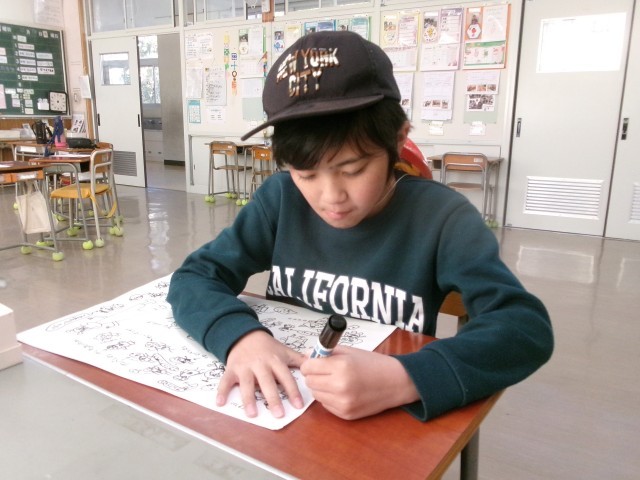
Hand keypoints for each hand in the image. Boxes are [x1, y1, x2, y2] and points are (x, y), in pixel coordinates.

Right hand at [216, 330, 305, 417]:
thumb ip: (298, 359)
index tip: (298, 405)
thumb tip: (315, 365)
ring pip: (247, 384)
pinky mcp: (231, 369)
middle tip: (279, 414)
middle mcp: (260, 364)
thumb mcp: (283, 350)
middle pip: (267, 382)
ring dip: (249, 399)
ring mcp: (244, 367)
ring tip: (252, 414)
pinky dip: (222, 391)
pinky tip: (220, 403)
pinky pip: (225, 381)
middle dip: (273, 399)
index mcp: (275, 360)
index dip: (292, 391)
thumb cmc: (267, 346)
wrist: (244, 334)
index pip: (286, 377)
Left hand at [300, 346, 418, 419]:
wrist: (396, 382)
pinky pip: (326, 405)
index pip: (308, 367)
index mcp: (341, 366)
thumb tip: (306, 356)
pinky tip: (342, 392)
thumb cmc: (373, 363)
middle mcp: (340, 386)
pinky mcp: (346, 414)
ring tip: (335, 381)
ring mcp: (343, 403)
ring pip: (316, 395)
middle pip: (309, 382)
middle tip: (325, 371)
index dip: (309, 363)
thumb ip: (327, 352)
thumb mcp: (350, 352)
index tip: (314, 362)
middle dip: (314, 375)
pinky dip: (329, 398)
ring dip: (321, 387)